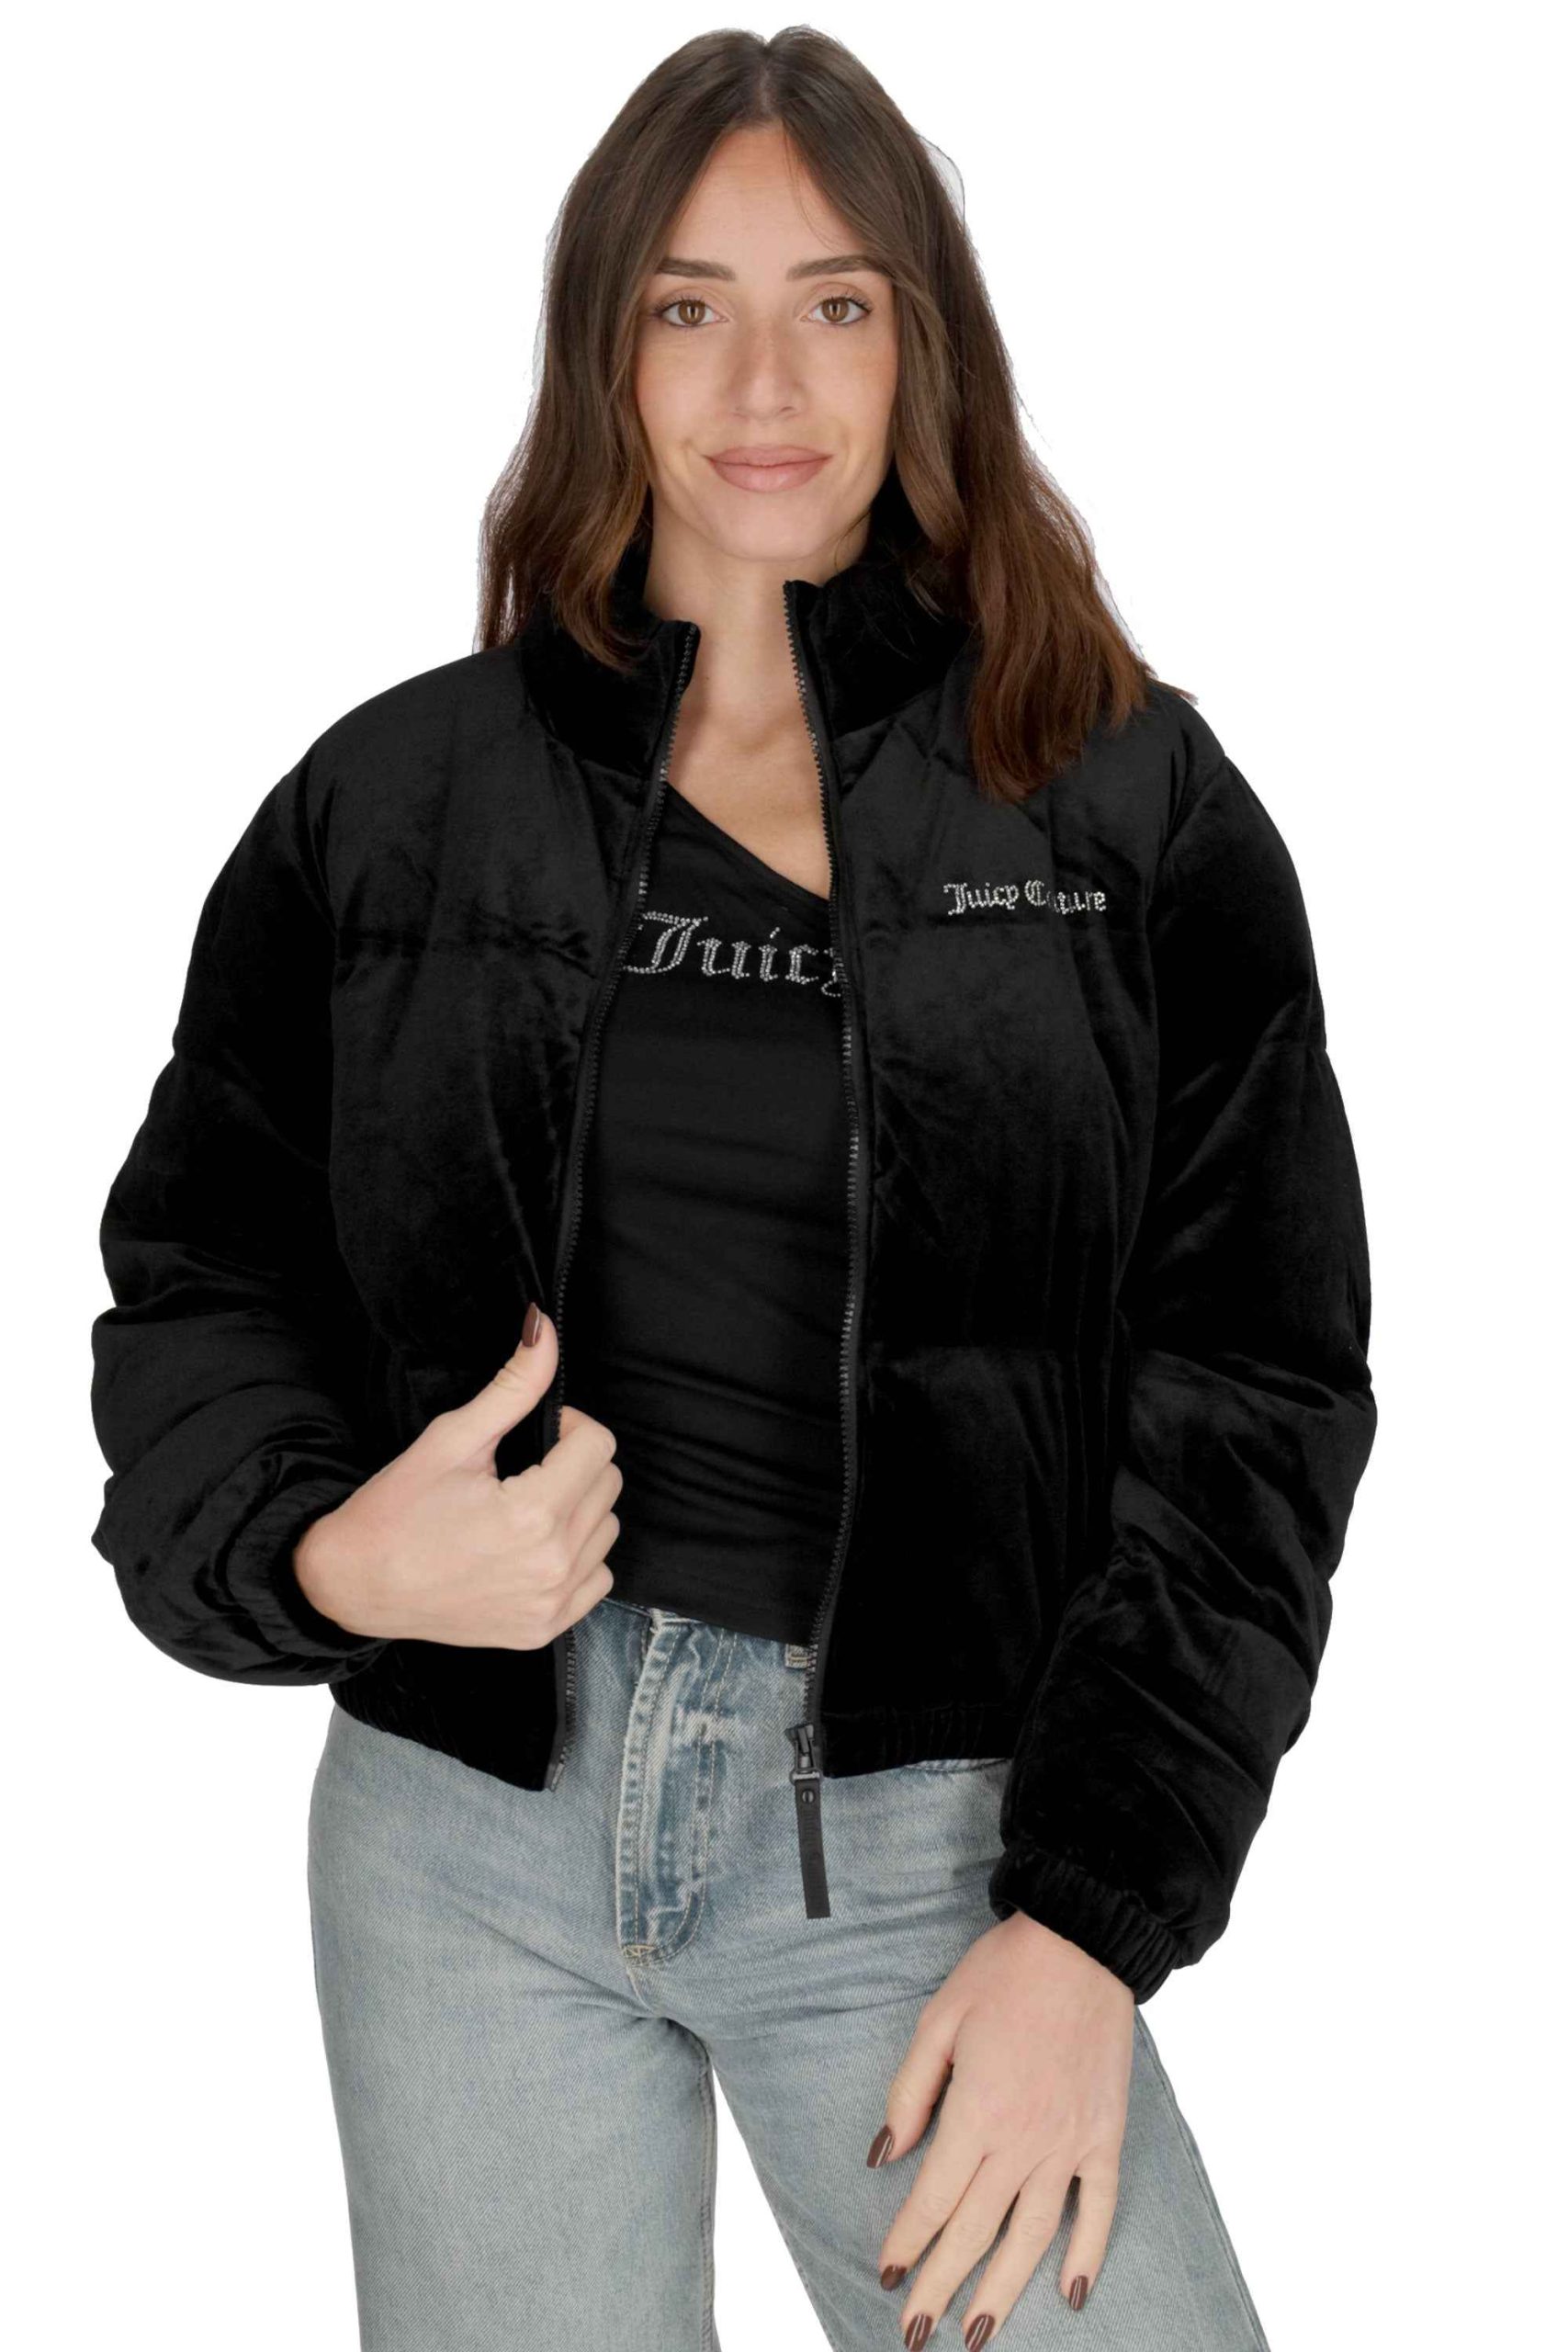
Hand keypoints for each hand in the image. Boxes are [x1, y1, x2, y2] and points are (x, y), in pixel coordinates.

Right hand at [293, 1308, 621, 1649]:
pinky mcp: (544, 1630)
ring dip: (578, 1508)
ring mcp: (550, 1604)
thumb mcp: (451, 1438)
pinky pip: (597, 1578)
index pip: (599, 1445)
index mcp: (532, 1514)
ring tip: (525, 1506)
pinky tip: (532, 1547)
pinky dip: (576, 1557)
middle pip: (608, 1484)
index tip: (536, 1434)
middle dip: (574, 1463)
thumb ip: (512, 1386)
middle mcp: (551, 1565)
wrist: (354, 1585)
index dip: (569, 1426)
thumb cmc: (394, 1511)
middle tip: (524, 1468)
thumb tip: (542, 1328)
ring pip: (607, 1529)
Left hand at [869, 1910, 1133, 2343]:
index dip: (908, 2240)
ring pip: (1034, 2236)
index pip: (935, 2197)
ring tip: (978, 2332)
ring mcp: (1070, 2143)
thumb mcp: (939, 2019)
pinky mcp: (1105, 2136)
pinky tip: (1072, 2293)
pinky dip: (1088, 2253)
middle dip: (941, 2285)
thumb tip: (885, 2154)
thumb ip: (911, 2092)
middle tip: (914, 2335)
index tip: (887, 2274)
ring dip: (1003, 2290)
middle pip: (976, 2230)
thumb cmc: (1005, 1974)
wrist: (1083, 1941)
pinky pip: (1099, 2208)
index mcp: (979, 2111)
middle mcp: (1025, 2140)